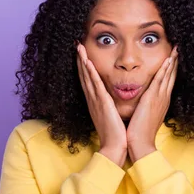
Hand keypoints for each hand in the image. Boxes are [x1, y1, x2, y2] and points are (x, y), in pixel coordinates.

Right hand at [76, 42, 126, 166]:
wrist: (115, 148)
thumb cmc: (116, 136)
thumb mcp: (112, 118)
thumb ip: (111, 109)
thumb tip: (114, 103)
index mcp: (96, 104)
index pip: (89, 82)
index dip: (84, 68)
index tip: (82, 55)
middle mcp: (93, 101)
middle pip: (84, 76)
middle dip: (80, 61)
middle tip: (77, 46)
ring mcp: (96, 101)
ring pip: (87, 77)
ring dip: (82, 62)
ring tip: (79, 48)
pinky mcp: (102, 104)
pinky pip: (95, 85)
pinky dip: (90, 73)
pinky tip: (87, 62)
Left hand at [126, 46, 177, 162]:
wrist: (141, 144)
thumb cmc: (140, 132)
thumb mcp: (146, 115)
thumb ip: (147, 106)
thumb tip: (144, 101)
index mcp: (161, 101)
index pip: (168, 80)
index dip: (172, 68)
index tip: (173, 56)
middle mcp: (163, 98)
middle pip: (172, 75)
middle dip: (175, 61)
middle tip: (179, 47)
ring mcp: (160, 98)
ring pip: (168, 74)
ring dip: (172, 60)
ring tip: (176, 48)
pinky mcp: (153, 98)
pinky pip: (161, 80)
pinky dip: (165, 69)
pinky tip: (168, 59)